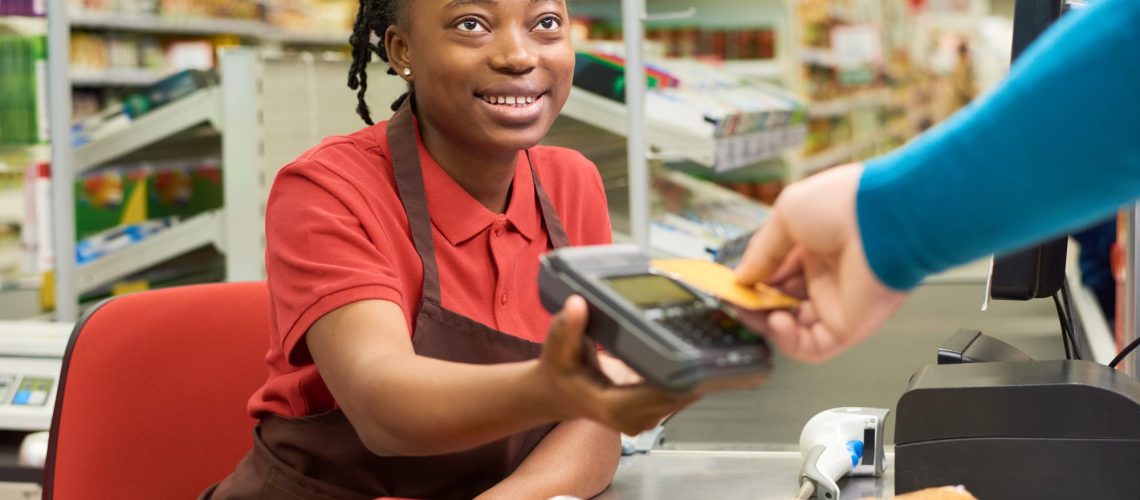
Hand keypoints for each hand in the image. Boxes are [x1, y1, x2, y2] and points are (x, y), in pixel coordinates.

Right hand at [538, 296, 697, 434]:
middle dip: (693, 366)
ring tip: (700, 337)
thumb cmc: (561, 372)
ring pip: (684, 394)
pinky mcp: (654, 411)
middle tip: (704, 331)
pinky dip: (686, 375)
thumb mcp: (558, 348)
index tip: (695, 347)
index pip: (661, 393)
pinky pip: (679, 393)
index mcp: (613, 408)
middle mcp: (634, 419)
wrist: (561, 393)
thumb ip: (567, 327)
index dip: (681, 373)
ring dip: (693, 370)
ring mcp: (647, 418)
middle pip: (680, 394)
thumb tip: (576, 303)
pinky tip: (689, 352)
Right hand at [733, 164, 907, 362]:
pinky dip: (789, 342)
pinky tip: (777, 322)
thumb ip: (761, 251)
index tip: (730, 284)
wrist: (887, 218)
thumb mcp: (786, 215)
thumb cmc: (846, 204)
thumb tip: (742, 275)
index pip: (776, 271)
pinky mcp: (849, 325)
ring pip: (794, 327)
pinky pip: (813, 346)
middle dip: (755, 303)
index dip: (752, 279)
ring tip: (752, 310)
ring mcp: (838, 301)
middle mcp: (828, 274)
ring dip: (767, 323)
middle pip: (782, 300)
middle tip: (735, 300)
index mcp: (815, 245)